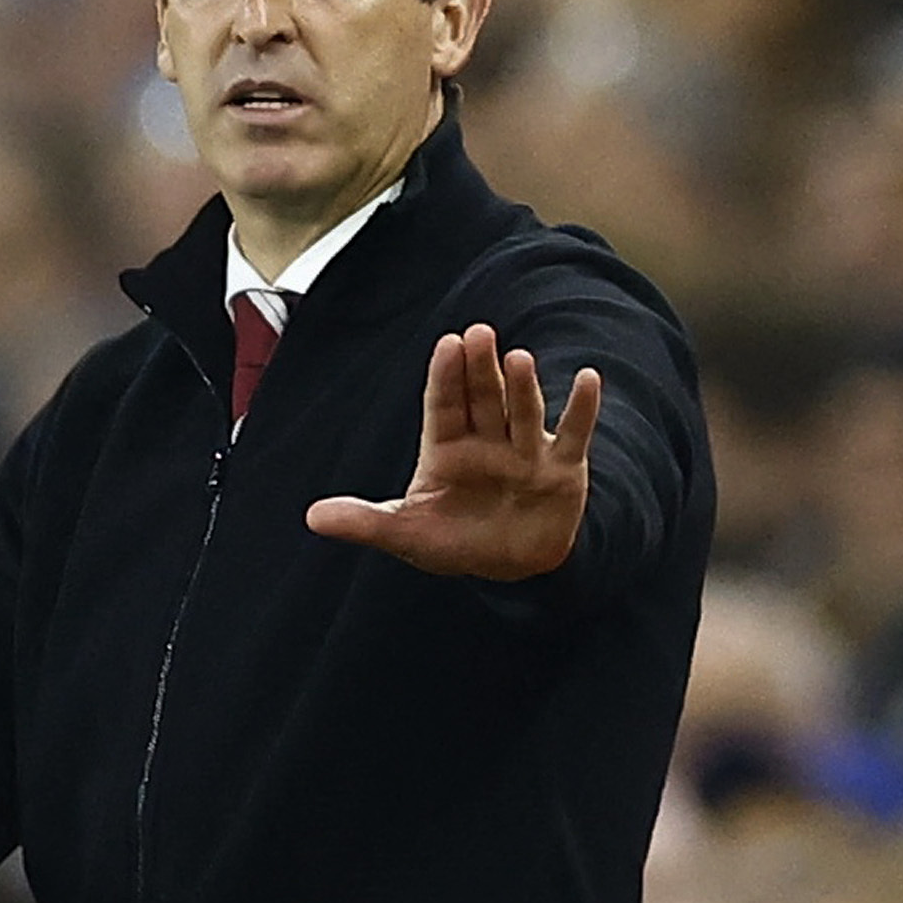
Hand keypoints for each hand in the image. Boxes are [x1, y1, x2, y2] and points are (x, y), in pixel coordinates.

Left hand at [305, 322, 598, 579]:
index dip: (446, 378)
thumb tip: (312, 517)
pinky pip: (574, 435)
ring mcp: (526, 452)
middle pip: (484, 399)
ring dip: (523, 387)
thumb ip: (364, 522)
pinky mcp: (562, 470)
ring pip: (524, 412)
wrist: (513, 568)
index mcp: (447, 448)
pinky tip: (590, 378)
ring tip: (519, 358)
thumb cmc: (455, 543)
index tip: (447, 345)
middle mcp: (487, 441)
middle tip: (478, 334)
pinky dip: (583, 409)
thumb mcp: (406, 534)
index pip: (445, 406)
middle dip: (481, 370)